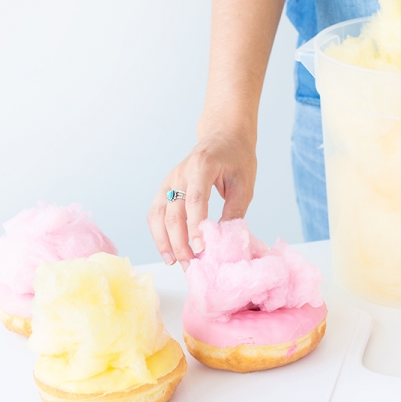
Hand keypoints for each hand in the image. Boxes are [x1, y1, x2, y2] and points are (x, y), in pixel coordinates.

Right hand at [148, 133, 256, 268]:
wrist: (222, 136)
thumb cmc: (236, 158)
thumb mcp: (244, 183)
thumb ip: (234, 211)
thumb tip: (224, 241)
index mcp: (202, 166)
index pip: (196, 200)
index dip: (196, 226)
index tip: (202, 249)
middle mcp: (180, 173)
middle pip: (174, 212)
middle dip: (180, 242)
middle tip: (192, 265)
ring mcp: (170, 180)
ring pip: (158, 215)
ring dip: (164, 241)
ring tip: (175, 262)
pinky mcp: (165, 188)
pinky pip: (156, 213)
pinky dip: (159, 233)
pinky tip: (168, 250)